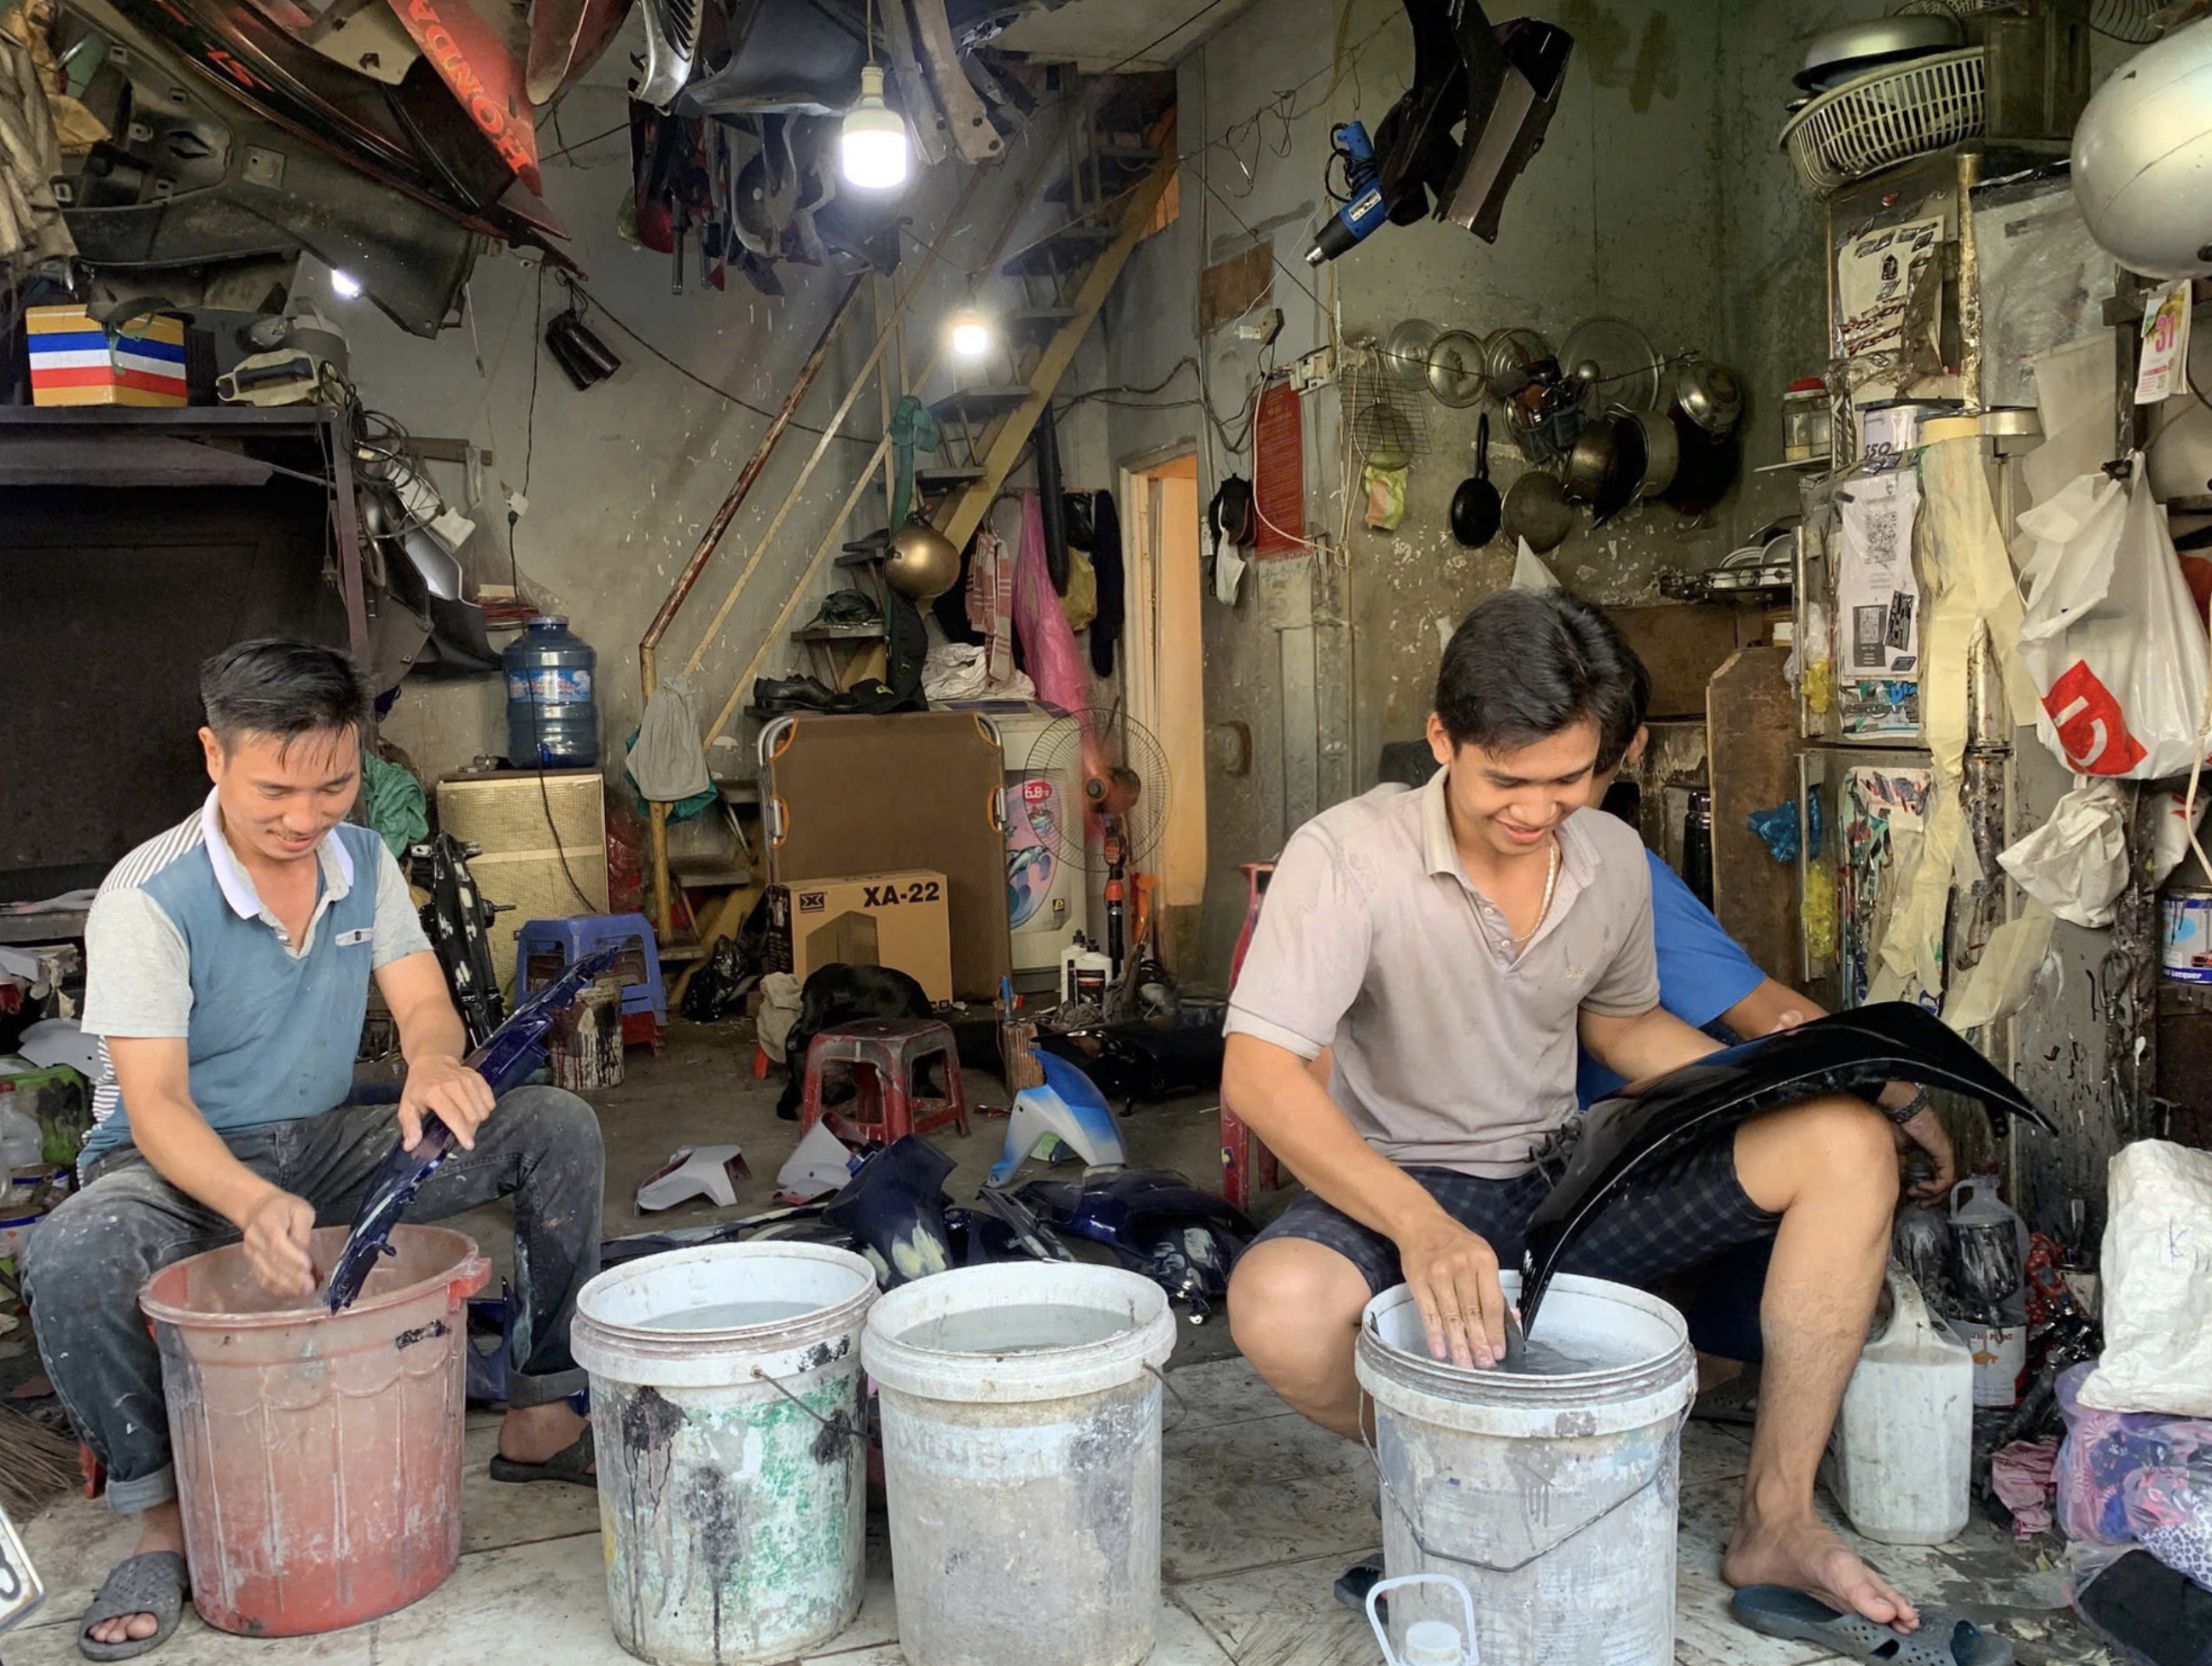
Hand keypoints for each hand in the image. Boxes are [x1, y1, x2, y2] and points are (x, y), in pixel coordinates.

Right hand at [241, 1188, 316, 1297]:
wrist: (257, 1208)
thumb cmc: (284, 1208)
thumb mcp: (301, 1210)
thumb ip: (303, 1231)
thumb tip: (305, 1253)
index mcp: (268, 1222)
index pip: (278, 1243)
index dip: (292, 1257)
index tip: (308, 1267)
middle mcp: (255, 1240)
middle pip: (272, 1262)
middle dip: (292, 1277)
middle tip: (310, 1286)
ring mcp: (250, 1253)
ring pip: (266, 1274)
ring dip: (286, 1286)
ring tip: (305, 1291)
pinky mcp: (251, 1262)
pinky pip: (262, 1279)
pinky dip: (278, 1288)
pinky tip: (292, 1291)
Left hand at [398, 1054, 496, 1151]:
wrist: (432, 1061)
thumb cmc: (419, 1086)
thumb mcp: (407, 1106)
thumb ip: (410, 1127)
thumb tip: (410, 1146)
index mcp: (434, 1093)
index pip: (453, 1116)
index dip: (462, 1132)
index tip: (468, 1145)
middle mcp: (453, 1085)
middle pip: (471, 1115)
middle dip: (470, 1129)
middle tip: (462, 1133)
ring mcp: (467, 1080)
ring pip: (482, 1109)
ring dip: (477, 1120)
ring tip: (467, 1121)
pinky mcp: (477, 1078)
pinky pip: (490, 1100)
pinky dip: (485, 1109)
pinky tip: (475, 1110)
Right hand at [1396, 1210, 1507, 1368]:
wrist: (1421, 1224)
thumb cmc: (1455, 1243)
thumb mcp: (1481, 1256)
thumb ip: (1493, 1287)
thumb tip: (1512, 1317)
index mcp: (1483, 1261)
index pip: (1492, 1303)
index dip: (1496, 1331)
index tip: (1499, 1352)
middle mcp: (1461, 1267)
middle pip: (1472, 1313)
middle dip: (1479, 1343)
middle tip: (1484, 1364)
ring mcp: (1438, 1274)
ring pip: (1451, 1317)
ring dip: (1459, 1345)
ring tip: (1465, 1364)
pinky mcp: (1419, 1281)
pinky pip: (1429, 1313)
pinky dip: (1435, 1335)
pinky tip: (1440, 1352)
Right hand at [1896, 1105, 1955, 1204]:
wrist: (1901, 1110)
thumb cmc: (1896, 1124)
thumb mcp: (1896, 1151)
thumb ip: (1901, 1166)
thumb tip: (1898, 1183)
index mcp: (1932, 1151)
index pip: (1937, 1175)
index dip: (1927, 1190)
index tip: (1914, 1195)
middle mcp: (1942, 1153)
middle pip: (1945, 1183)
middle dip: (1933, 1197)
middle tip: (1921, 1205)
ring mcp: (1945, 1153)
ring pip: (1947, 1183)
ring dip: (1932, 1193)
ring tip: (1918, 1194)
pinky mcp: (1945, 1154)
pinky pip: (1946, 1178)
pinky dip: (1935, 1187)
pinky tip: (1921, 1186)